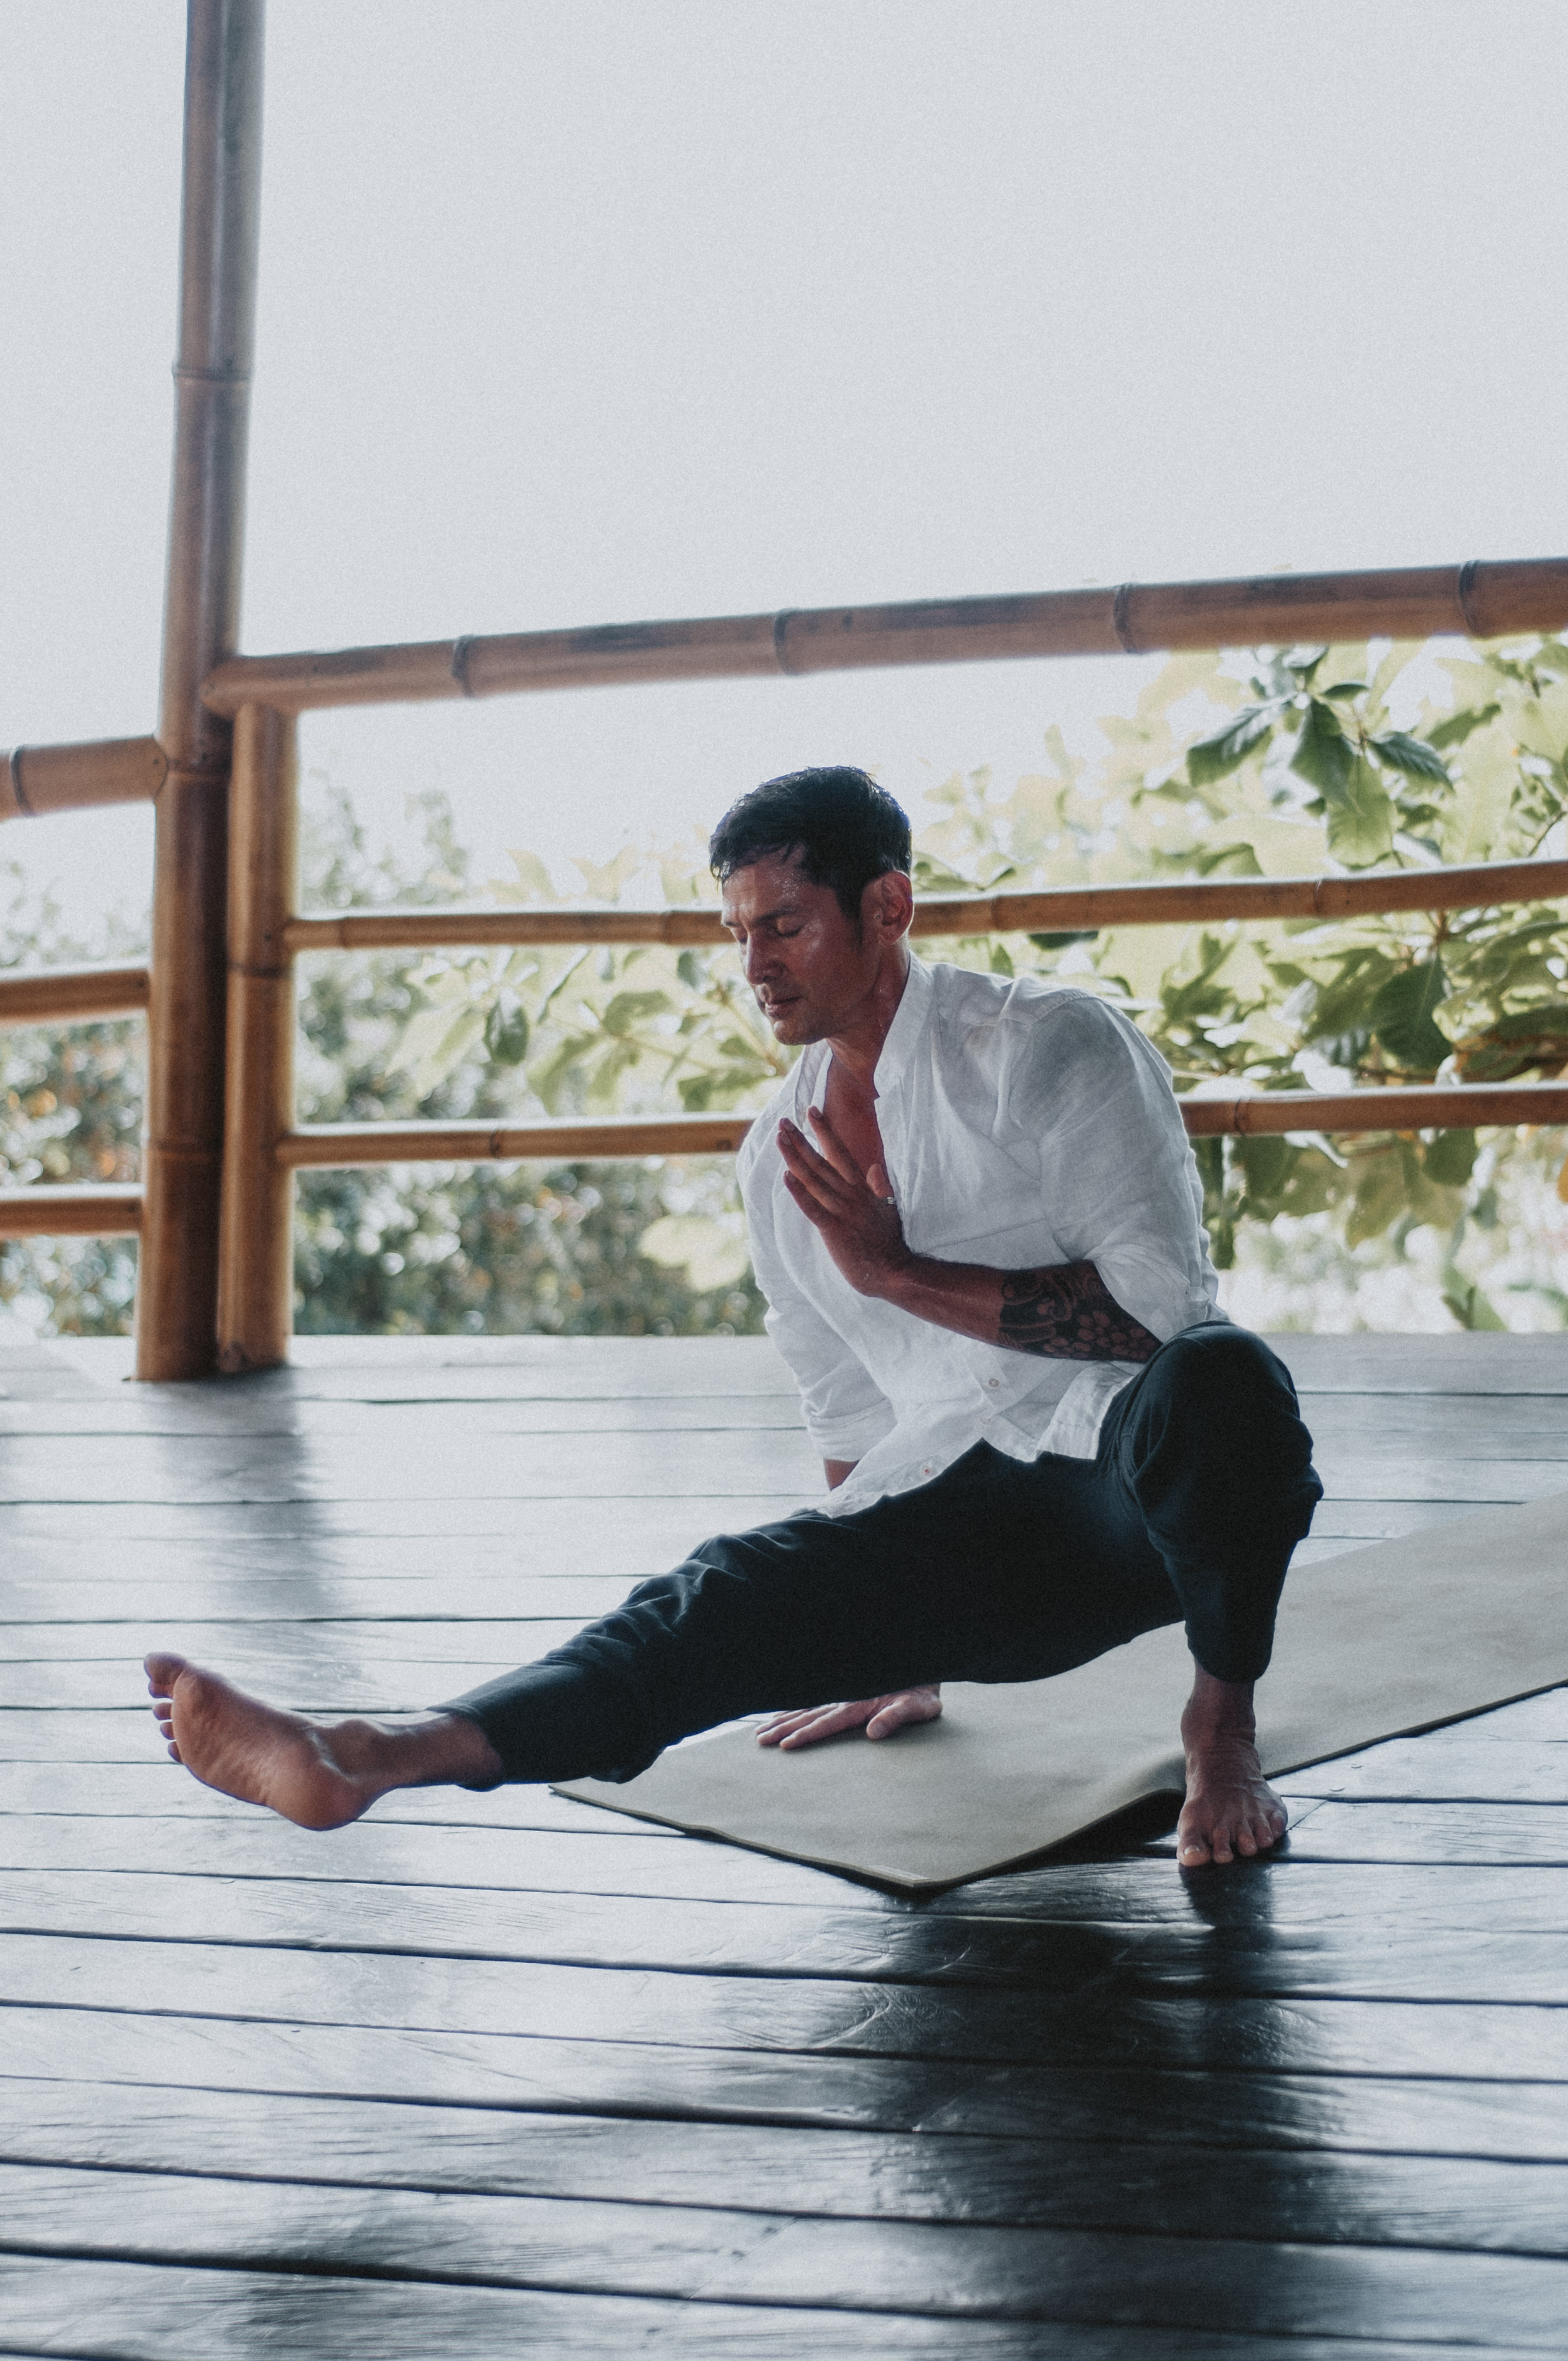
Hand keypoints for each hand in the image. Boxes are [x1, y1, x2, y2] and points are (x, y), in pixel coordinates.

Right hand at [756, 1685, 941, 1749]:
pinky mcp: (845, 1694)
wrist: (921, 1669)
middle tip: (760, 1740)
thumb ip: (895, 1717)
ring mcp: (842, 1695)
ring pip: (805, 1708)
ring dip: (783, 1719)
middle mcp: (845, 1699)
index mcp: (859, 1704)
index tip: (785, 1745)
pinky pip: (813, 1702)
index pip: (826, 1723)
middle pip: (808, 1715)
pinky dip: (794, 1709)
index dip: (805, 1735)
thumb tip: (873, 1733)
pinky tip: (781, 1715)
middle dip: (783, 1728)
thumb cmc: (922, 1693)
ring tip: (760, 1731)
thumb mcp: (917, 1707)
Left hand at [778, 1109, 910, 1296]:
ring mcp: (842, 1211)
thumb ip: (881, 1186)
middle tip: (783, 1121)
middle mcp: (851, 1195)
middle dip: (801, 1140)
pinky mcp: (834, 1230)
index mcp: (862, 1188)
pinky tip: (785, 1177)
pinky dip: (799, 1193)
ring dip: (795, 1158)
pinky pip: (813, 1208)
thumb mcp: (889, 1208)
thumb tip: (876, 1167)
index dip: (825, 1131)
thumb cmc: (891, 1242)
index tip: (812, 1112)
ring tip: (780, 1139)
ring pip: (814, 1180)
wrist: (894, 1271)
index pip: (841, 1152)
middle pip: (821, 1161)